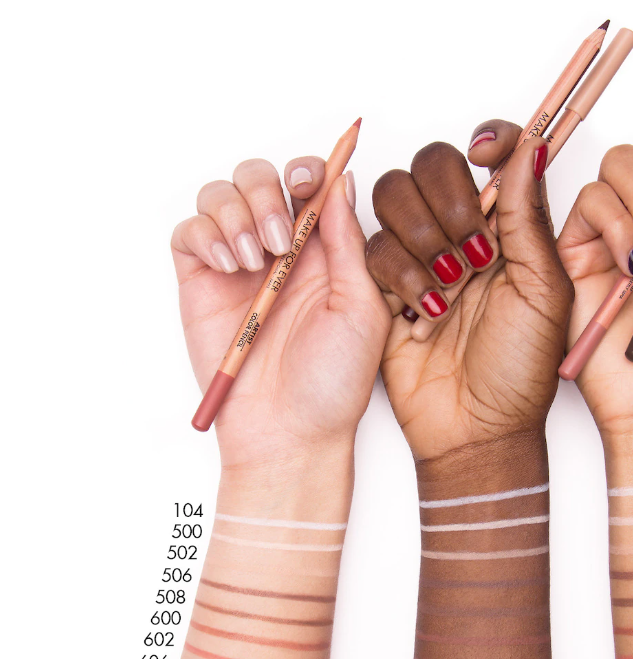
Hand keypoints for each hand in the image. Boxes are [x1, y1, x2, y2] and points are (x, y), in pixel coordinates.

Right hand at [172, 155, 389, 473]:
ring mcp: (238, 266)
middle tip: (279, 238)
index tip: (312, 179)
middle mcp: (280, 252)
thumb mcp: (361, 308)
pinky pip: (190, 231)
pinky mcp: (201, 283)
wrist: (290, 432)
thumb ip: (347, 243)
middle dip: (268, 191)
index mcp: (325, 254)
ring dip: (237, 211)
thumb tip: (339, 182)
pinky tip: (230, 268)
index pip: (312, 186)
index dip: (310, 169)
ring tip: (254, 260)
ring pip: (222, 194)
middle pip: (261, 176)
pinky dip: (207, 235)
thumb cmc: (334, 382)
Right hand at [366, 129, 572, 459]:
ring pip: (394, 199)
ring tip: (449, 290)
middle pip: (432, 165)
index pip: (492, 155)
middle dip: (448, 201)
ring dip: (421, 238)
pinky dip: (398, 276)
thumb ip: (530, 220)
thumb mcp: (544, 294)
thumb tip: (529, 147)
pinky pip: (370, 250)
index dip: (489, 140)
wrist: (477, 432)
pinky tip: (424, 314)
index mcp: (509, 230)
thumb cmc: (520, 373)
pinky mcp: (382, 288)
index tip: (485, 151)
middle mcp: (461, 234)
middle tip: (473, 254)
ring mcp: (420, 258)